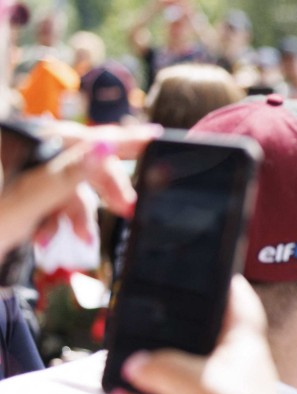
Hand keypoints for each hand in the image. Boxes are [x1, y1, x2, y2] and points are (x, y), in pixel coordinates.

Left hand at [0, 123, 160, 255]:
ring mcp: (22, 169)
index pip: (81, 136)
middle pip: (81, 160)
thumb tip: (105, 148)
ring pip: (70, 183)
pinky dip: (60, 218)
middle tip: (128, 209)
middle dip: (103, 188)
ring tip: (80, 238)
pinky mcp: (22, 188)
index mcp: (25, 142)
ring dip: (79, 213)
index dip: (122, 138)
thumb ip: (68, 173)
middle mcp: (24, 149)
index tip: (157, 138)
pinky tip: (52, 238)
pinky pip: (55, 197)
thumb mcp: (28, 202)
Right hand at [112, 276, 288, 393]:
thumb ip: (157, 366)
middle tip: (155, 323)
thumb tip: (136, 366)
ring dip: (158, 377)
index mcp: (248, 348)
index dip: (229, 288)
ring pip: (188, 382)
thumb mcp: (187, 379)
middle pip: (208, 346)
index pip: (241, 307)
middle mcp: (241, 373)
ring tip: (127, 368)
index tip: (215, 273)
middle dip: (179, 338)